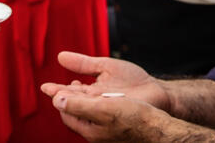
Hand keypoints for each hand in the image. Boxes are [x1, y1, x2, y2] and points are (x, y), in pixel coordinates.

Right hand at [41, 52, 170, 111]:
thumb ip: (84, 63)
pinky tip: (87, 102)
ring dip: (74, 105)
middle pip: (73, 104)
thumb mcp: (105, 66)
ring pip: (85, 110)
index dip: (57, 91)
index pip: (69, 94)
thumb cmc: (133, 81)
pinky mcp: (115, 117)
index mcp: (90, 94)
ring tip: (64, 97)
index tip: (45, 87)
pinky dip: (93, 108)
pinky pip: (102, 113)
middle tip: (53, 93)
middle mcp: (94, 105)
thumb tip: (60, 56)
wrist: (156, 91)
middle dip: (62, 98)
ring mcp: (104, 113)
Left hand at [50, 92, 171, 141]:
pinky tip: (101, 92)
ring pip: (88, 110)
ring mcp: (107, 129)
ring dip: (82, 96)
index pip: (66, 113)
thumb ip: (78, 104)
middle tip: (66, 82)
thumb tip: (56, 99)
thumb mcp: (103, 108)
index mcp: (90, 130)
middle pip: (76, 111)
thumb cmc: (135, 118)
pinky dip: (95, 99)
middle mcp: (97, 131)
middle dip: (69, 96)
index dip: (60, 97)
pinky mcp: (117, 124)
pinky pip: (100, 110)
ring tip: (79, 83)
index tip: (53, 85)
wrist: (160, 127)